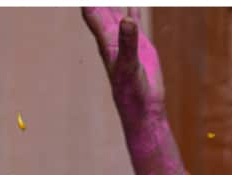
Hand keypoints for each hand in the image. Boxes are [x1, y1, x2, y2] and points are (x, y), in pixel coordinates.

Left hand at [82, 7, 164, 123]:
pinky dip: (132, 7)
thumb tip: (127, 21)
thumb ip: (128, 44)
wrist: (142, 107)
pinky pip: (133, 18)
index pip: (91, 10)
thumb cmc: (132, 92)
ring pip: (117, 9)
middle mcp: (112, 36)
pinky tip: (132, 3)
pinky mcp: (139, 43)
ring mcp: (125, 39)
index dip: (89, 1)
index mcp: (106, 40)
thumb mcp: (130, 66)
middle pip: (101, 6)